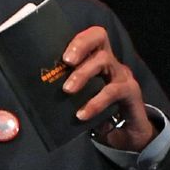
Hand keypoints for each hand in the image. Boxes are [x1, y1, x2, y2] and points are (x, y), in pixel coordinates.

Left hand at [62, 26, 155, 151]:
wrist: (130, 134)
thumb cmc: (99, 110)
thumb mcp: (82, 96)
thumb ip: (67, 87)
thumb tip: (38, 87)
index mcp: (97, 58)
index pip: (92, 35)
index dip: (79, 38)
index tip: (61, 51)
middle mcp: (111, 61)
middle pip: (99, 38)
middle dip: (79, 46)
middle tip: (65, 61)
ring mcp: (122, 74)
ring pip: (103, 61)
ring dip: (82, 73)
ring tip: (67, 90)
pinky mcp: (131, 92)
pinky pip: (112, 91)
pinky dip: (95, 103)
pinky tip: (81, 114)